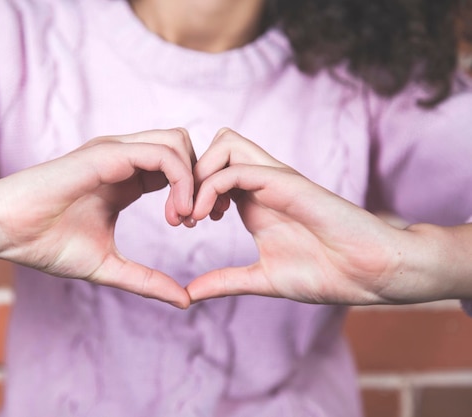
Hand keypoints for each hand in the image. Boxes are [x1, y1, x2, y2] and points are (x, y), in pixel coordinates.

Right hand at [0, 129, 195, 307]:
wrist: (6, 231)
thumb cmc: (47, 245)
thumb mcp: (109, 266)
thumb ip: (147, 281)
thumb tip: (184, 301)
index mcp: (126, 179)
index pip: (176, 167)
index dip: (194, 192)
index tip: (191, 225)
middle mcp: (124, 158)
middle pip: (184, 147)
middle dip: (200, 180)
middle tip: (193, 218)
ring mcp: (116, 152)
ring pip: (178, 142)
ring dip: (193, 179)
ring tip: (183, 217)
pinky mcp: (107, 153)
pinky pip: (162, 153)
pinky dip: (181, 180)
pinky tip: (175, 212)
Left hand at [186, 128, 433, 304]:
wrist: (370, 273)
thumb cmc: (326, 274)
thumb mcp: (261, 279)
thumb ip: (224, 281)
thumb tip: (188, 294)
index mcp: (254, 200)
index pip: (212, 170)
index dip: (188, 191)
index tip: (181, 223)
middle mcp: (262, 183)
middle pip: (214, 146)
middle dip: (187, 175)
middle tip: (180, 216)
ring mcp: (275, 180)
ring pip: (224, 144)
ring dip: (198, 175)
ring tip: (192, 214)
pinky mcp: (287, 183)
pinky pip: (238, 168)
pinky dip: (211, 187)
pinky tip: (206, 217)